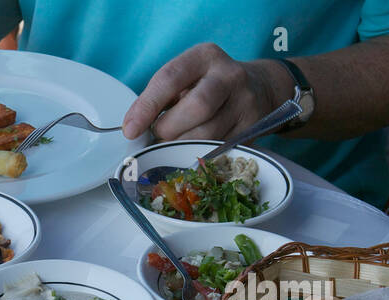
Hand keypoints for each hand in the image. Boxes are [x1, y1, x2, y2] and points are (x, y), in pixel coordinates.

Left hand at [122, 43, 292, 141]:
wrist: (258, 88)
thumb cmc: (206, 86)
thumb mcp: (183, 80)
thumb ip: (158, 99)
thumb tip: (133, 128)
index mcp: (204, 57)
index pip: (170, 78)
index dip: (147, 107)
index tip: (131, 130)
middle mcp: (229, 75)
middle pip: (196, 107)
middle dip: (169, 129)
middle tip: (159, 135)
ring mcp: (245, 101)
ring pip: (207, 134)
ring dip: (182, 145)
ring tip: (175, 142)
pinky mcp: (253, 127)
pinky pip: (219, 148)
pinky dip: (199, 153)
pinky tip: (192, 148)